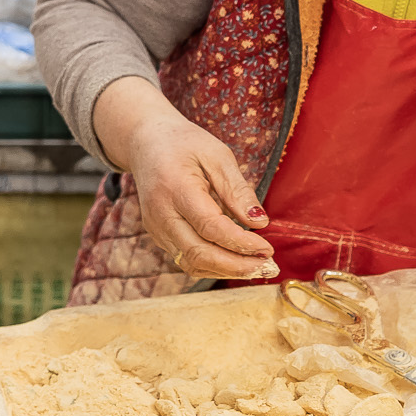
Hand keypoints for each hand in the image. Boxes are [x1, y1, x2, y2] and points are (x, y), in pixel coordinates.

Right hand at [91, 76, 276, 279]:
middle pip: (199, 253)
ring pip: (192, 263)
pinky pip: (186, 260)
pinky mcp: (158, 236)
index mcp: (175, 187)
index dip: (241, 244)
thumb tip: (261, 222)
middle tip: (268, 266)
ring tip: (256, 267)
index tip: (268, 249)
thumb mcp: (217, 156)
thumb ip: (238, 190)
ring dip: (226, 271)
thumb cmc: (185, 144)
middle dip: (236, 266)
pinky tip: (235, 260)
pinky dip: (213, 266)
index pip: (210, 227)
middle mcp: (161, 213)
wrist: (146, 144)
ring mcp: (156, 228)